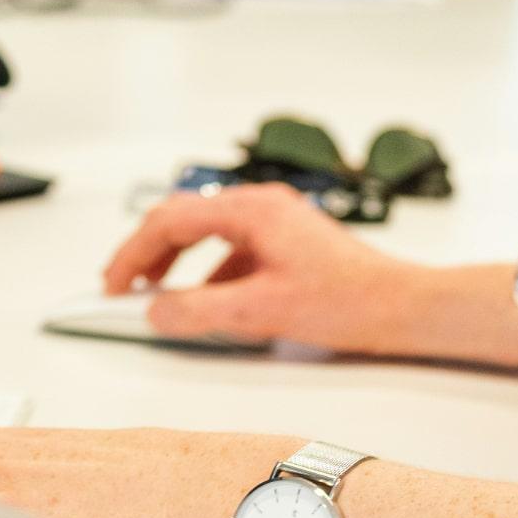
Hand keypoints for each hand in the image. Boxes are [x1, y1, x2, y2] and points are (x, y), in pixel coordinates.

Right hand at [102, 183, 425, 352]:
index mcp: (251, 210)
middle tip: (123, 287)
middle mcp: (261, 206)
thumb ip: (200, 311)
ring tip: (160, 295)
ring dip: (177, 262)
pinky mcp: (287, 241)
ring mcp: (276, 221)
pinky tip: (210, 303)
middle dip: (148, 253)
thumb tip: (156, 311)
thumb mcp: (261, 312)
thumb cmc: (349, 301)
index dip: (132, 253)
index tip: (112, 284)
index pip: (170, 221)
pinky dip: (209, 272)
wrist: (404, 307)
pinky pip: (232, 249)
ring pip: (207, 232)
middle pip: (184, 219)